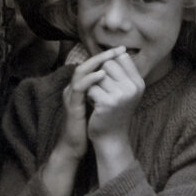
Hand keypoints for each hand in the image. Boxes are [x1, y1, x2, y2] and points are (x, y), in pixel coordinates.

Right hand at [55, 46, 126, 160]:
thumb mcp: (100, 104)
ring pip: (80, 72)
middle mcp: (74, 88)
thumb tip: (124, 81)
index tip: (123, 50)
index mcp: (81, 87)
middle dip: (103, 55)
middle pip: (86, 64)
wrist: (75, 146)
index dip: (107, 56)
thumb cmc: (90, 124)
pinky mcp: (72, 105)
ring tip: (111, 56)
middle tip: (119, 49)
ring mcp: (71, 96)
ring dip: (96, 62)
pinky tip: (102, 74)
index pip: (92, 65)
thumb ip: (106, 91)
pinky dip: (90, 79)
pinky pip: (79, 87)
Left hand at [86, 50, 144, 144]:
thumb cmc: (115, 111)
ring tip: (99, 99)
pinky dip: (89, 96)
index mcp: (139, 82)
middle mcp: (133, 87)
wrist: (111, 138)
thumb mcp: (126, 91)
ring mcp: (122, 95)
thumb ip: (123, 72)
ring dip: (94, 86)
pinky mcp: (108, 102)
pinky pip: (91, 88)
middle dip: (100, 75)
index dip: (110, 65)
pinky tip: (95, 106)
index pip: (122, 57)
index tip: (109, 80)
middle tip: (103, 91)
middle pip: (109, 64)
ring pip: (98, 75)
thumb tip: (118, 51)